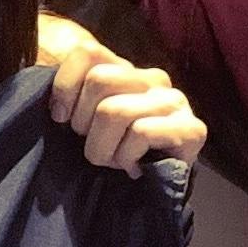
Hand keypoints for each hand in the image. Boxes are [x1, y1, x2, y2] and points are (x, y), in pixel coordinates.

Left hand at [40, 15, 204, 174]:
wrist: (144, 194)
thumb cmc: (105, 153)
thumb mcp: (79, 118)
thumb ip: (69, 93)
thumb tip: (55, 97)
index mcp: (126, 70)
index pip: (87, 52)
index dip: (64, 88)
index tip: (60, 117)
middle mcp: (154, 79)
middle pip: (100, 80)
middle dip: (84, 124)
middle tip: (93, 145)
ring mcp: (175, 101)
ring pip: (115, 110)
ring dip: (103, 148)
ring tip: (113, 159)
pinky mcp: (192, 129)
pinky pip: (141, 132)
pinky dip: (126, 157)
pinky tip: (132, 167)